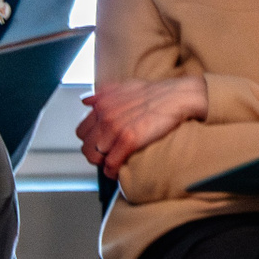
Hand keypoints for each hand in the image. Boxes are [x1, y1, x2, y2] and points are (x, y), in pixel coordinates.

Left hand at [76, 77, 209, 177]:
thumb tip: (86, 101)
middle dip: (94, 155)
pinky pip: (111, 163)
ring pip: (95, 157)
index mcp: (102, 104)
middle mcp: (105, 116)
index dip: (89, 141)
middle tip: (105, 158)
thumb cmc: (155, 93)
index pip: (81, 131)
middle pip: (86, 146)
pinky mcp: (129, 140)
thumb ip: (102, 94)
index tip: (98, 145)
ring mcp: (116, 129)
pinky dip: (112, 171)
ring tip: (111, 166)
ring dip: (102, 165)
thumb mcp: (123, 87)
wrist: (177, 97)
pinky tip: (117, 172)